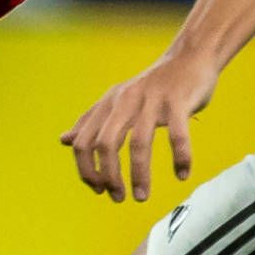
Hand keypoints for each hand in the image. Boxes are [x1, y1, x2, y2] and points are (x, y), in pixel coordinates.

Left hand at [65, 46, 218, 201]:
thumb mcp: (117, 100)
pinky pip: (177, 135)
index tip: (99, 190)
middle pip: (105, 144)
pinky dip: (180, 158)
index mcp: (108, 103)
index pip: (83, 142)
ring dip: (139, 175)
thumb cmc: (153, 86)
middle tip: (118, 197)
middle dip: (109, 176)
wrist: (189, 57)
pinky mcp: (178, 101)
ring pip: (139, 143)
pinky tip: (182, 175)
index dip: (87, 170)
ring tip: (142, 196)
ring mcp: (152, 100)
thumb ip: (92, 121)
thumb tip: (64, 140)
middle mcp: (125, 101)